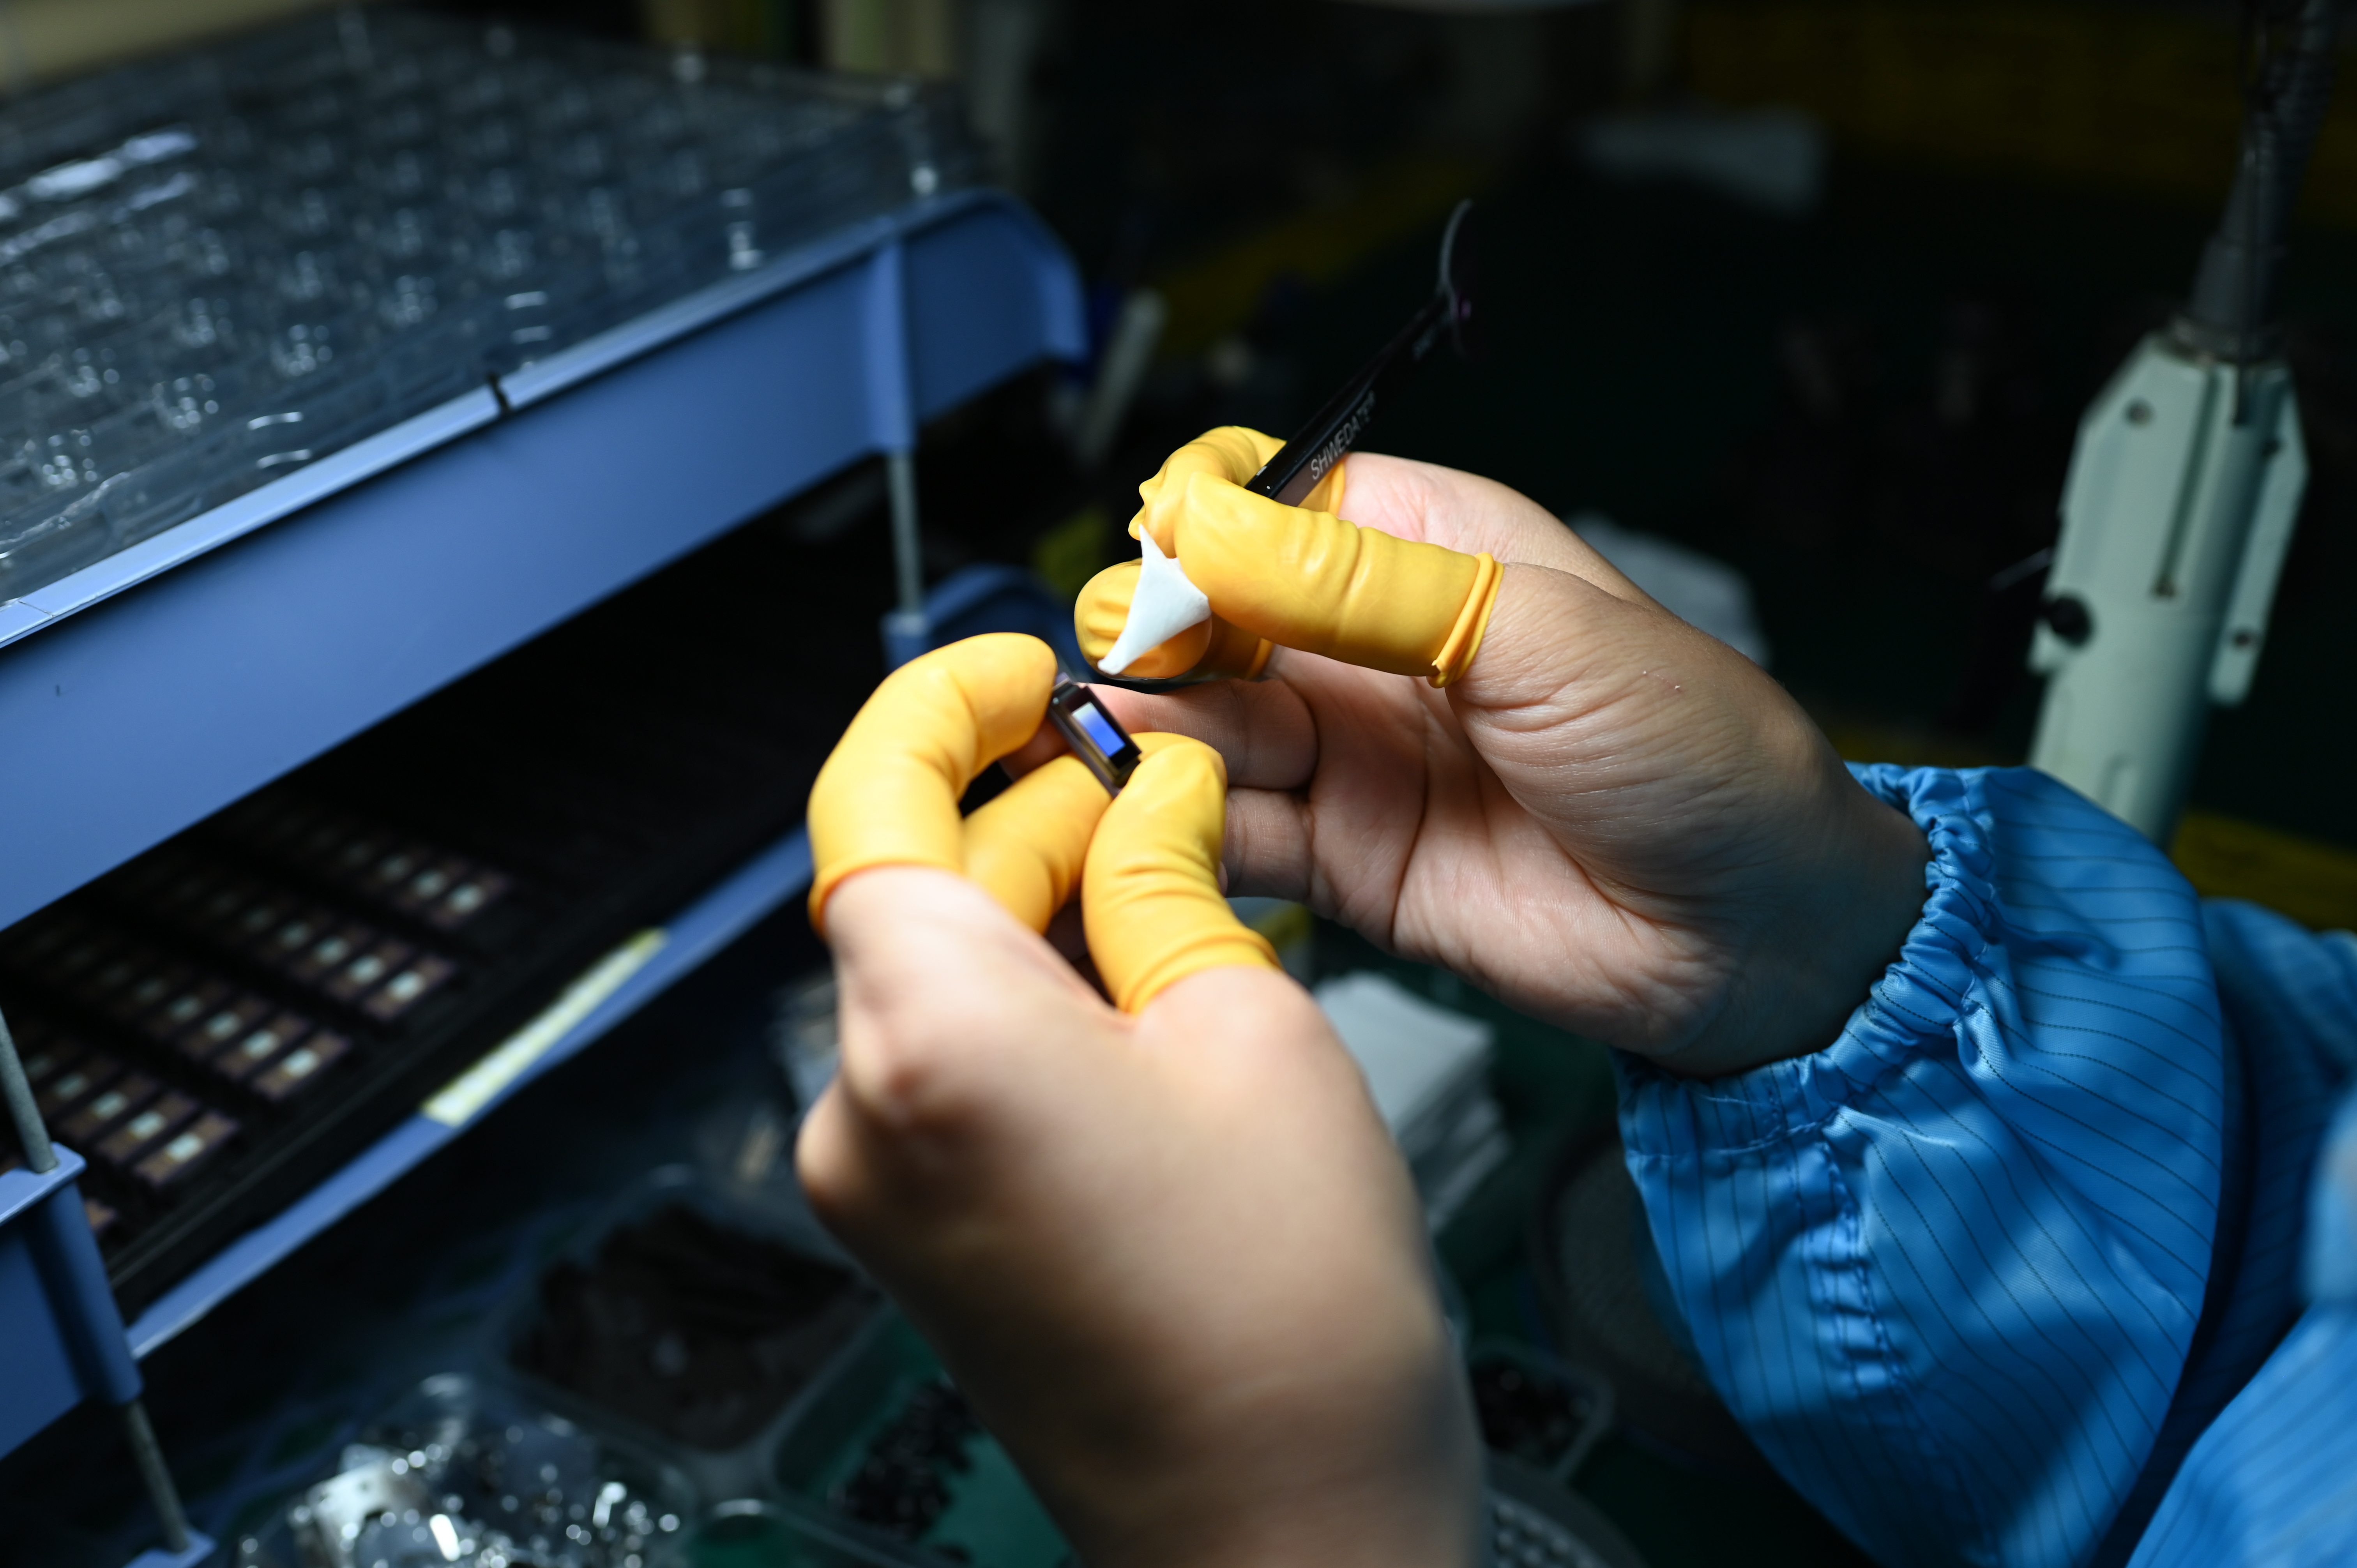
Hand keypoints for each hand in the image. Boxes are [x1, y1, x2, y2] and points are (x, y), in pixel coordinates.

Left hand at [801, 637, 1484, 1567]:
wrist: (1283, 1534)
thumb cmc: (1288, 1324)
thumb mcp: (1254, 1033)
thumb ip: (1166, 884)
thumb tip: (1143, 795)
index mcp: (933, 1043)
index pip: (869, 803)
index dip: (937, 706)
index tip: (1019, 668)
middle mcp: (866, 1116)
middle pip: (913, 887)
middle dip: (1030, 806)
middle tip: (1159, 770)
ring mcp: (881, 1184)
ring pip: (938, 971)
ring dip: (1040, 899)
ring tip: (1174, 872)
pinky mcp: (922, 1229)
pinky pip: (953, 1060)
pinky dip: (1035, 993)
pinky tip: (1143, 976)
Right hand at [1071, 430, 1927, 1077]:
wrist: (1758, 934)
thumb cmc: (1701, 755)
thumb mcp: (1540, 633)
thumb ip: (1363, 584)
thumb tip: (1211, 524)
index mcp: (1428, 546)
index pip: (1268, 500)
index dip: (1203, 519)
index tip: (1171, 553)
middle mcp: (1371, 647)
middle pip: (1213, 616)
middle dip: (1158, 631)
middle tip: (1133, 662)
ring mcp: (1352, 754)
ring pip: (1207, 724)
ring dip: (1151, 727)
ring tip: (1116, 738)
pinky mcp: (1343, 859)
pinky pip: (1235, 829)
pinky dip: (1177, 822)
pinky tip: (1146, 812)